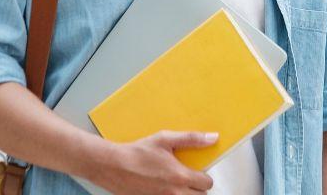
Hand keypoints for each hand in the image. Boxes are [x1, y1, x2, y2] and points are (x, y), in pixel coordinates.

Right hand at [90, 130, 217, 193]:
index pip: (207, 183)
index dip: (204, 177)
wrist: (114, 166)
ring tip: (176, 185)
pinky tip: (163, 189)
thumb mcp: (165, 139)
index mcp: (180, 176)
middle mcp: (174, 193)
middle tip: (187, 180)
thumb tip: (212, 138)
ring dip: (185, 194)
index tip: (197, 172)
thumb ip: (191, 139)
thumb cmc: (138, 153)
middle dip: (197, 189)